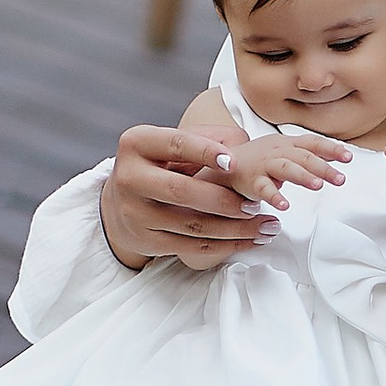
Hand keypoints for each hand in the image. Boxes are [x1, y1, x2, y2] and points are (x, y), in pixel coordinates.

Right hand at [100, 124, 286, 272]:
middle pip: (182, 191)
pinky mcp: (145, 240)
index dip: (206, 152)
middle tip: (256, 205)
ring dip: (234, 228)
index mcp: (137, 143)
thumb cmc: (161, 166)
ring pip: (192, 225)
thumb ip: (208, 137)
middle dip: (225, 200)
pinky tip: (249, 240)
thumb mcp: (174, 143)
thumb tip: (242, 144)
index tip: (235, 162)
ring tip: (265, 226)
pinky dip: (225, 245)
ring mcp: (135, 212)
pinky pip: (191, 247)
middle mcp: (130, 177)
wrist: (120, 202)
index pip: (176, 144)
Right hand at [210, 125, 348, 206]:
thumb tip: (337, 156)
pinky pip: (263, 188)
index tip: (348, 158)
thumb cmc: (259, 158)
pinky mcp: (251, 180)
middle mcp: (278, 151)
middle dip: (323, 167)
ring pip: (286, 168)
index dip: (331, 149)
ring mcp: (264, 165)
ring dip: (303, 176)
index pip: (313, 143)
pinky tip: (285, 205)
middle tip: (340, 178)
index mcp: (288, 144)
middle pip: (303, 157)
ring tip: (318, 186)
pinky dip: (274, 197)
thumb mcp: (286, 151)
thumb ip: (310, 154)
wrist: (224, 162)